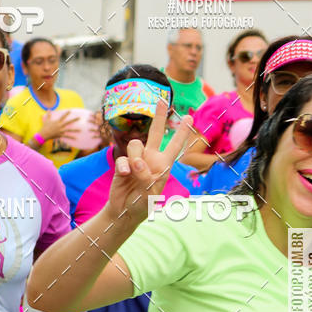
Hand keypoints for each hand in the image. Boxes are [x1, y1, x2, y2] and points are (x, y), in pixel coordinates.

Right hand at [40, 110, 80, 141]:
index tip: (70, 110)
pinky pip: (67, 136)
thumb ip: (49, 114)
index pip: (63, 116)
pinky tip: (76, 138)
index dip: (66, 113)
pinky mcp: (61, 135)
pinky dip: (71, 137)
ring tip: (80, 130)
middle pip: (69, 122)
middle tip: (79, 118)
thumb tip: (49, 109)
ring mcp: (61, 131)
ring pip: (69, 130)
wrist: (44, 134)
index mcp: (57, 122)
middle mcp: (60, 126)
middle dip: (74, 120)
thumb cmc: (45, 127)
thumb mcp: (46, 120)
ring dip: (75, 130)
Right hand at [105, 100, 192, 226]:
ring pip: (135, 144)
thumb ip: (145, 177)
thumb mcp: (149, 194)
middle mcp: (151, 158)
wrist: (124, 211)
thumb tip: (137, 163)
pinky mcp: (123, 164)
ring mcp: (136, 160)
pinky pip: (122, 158)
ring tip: (133, 174)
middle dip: (159, 117)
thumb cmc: (142, 205)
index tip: (189, 117)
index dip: (182, 132)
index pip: (175, 146)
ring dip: (134, 158)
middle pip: (156, 133)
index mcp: (163, 165)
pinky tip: (124, 176)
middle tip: (161, 100)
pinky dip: (123, 167)